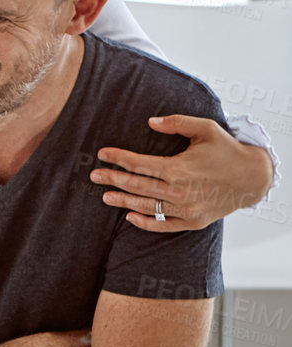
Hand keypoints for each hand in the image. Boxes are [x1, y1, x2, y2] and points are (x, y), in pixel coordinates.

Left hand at [90, 115, 273, 232]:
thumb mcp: (206, 129)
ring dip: (123, 201)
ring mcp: (186, 209)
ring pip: (146, 206)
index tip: (102, 154)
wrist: (254, 177)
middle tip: (94, 175)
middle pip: (137, 185)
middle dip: (112, 179)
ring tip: (105, 196)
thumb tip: (150, 121)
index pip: (139, 164)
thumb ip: (177, 123)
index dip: (118, 158)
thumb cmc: (227, 150)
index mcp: (178, 168)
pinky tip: (130, 216)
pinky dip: (145, 222)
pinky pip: (163, 225)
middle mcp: (179, 191)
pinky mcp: (193, 221)